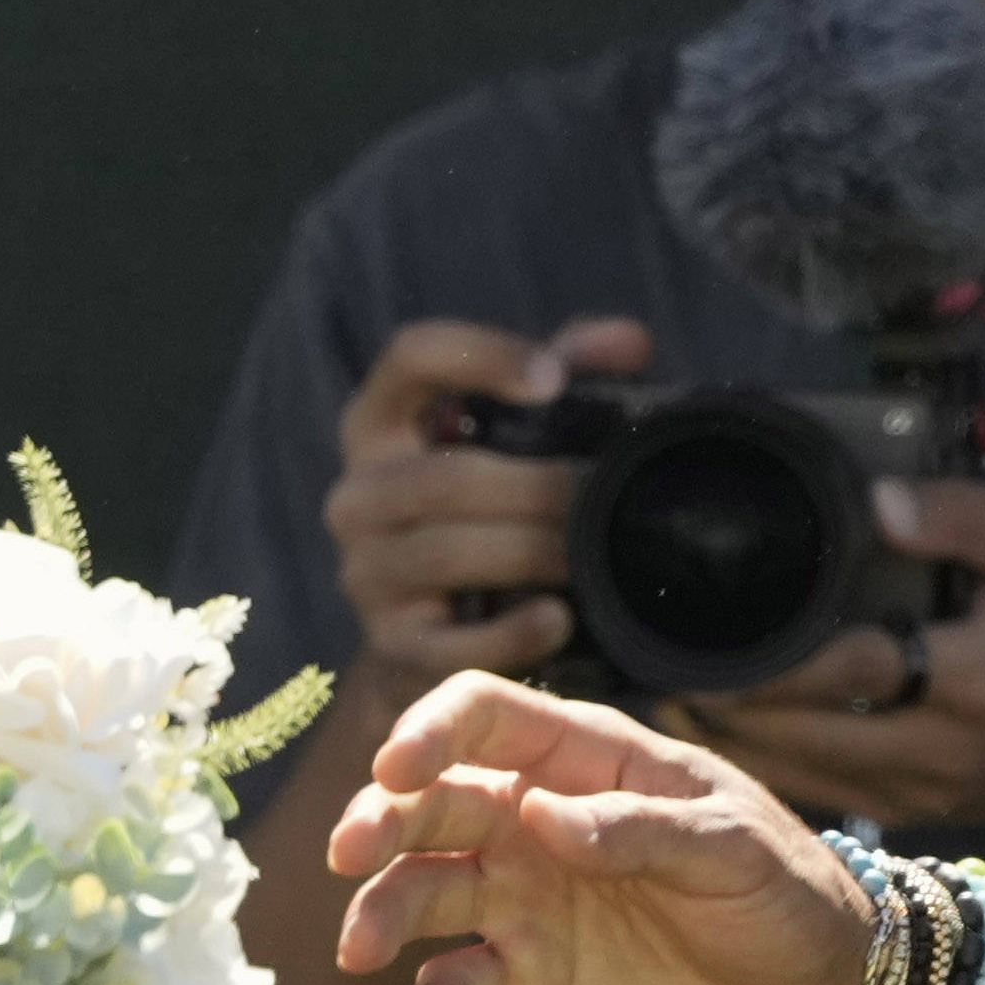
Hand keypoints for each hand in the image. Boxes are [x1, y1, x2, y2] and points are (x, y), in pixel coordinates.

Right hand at [321, 314, 657, 695]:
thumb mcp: (524, 433)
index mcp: (379, 421)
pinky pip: (451, 641)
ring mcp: (365, 571)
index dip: (480, 357)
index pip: (411, 357)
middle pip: (444, 477)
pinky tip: (558, 618)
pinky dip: (512, 632)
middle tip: (603, 491)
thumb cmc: (493, 506)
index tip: (552, 379)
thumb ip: (573, 375)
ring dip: (533, 551)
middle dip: (536, 486)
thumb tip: (629, 341)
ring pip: (448, 553)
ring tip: (595, 548)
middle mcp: (355, 493)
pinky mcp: (390, 643)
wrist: (443, 633)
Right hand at [326, 671, 879, 984]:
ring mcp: (524, 904)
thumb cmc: (783, 893)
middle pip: (431, 802)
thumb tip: (539, 814)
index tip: (395, 769)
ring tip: (361, 952)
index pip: (485, 718)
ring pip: (422, 891)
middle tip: (349, 854)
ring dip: (382, 912)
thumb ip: (639, 828)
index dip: (431, 731)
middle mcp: (536, 825)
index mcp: (587, 764)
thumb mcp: (731, 847)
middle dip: (378, 819)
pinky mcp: (526, 983)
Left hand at [681, 478, 984, 838]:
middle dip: (727, 701)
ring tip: (662, 690)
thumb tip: (880, 498)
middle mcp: (937, 746)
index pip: (859, 666)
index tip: (714, 630)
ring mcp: (909, 792)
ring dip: (724, 736)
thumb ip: (965, 515)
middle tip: (655, 660)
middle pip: (804, 729)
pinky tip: (706, 728)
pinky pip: (805, 791)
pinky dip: (751, 761)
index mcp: (975, 677)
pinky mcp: (891, 813)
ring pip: (793, 771)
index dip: (781, 655)